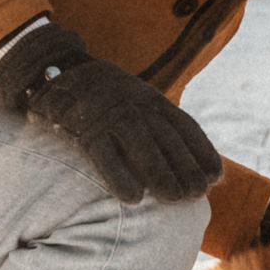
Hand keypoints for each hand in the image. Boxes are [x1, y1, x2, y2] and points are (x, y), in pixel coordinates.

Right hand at [0, 24, 221, 203]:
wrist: (54, 69)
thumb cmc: (102, 95)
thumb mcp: (135, 99)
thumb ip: (158, 121)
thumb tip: (184, 154)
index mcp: (150, 99)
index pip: (184, 127)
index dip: (202, 152)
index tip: (215, 176)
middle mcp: (134, 105)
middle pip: (168, 140)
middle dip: (186, 168)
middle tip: (197, 195)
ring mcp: (108, 115)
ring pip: (141, 147)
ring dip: (161, 175)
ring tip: (175, 199)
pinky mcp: (82, 128)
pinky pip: (103, 155)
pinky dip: (119, 177)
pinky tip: (134, 199)